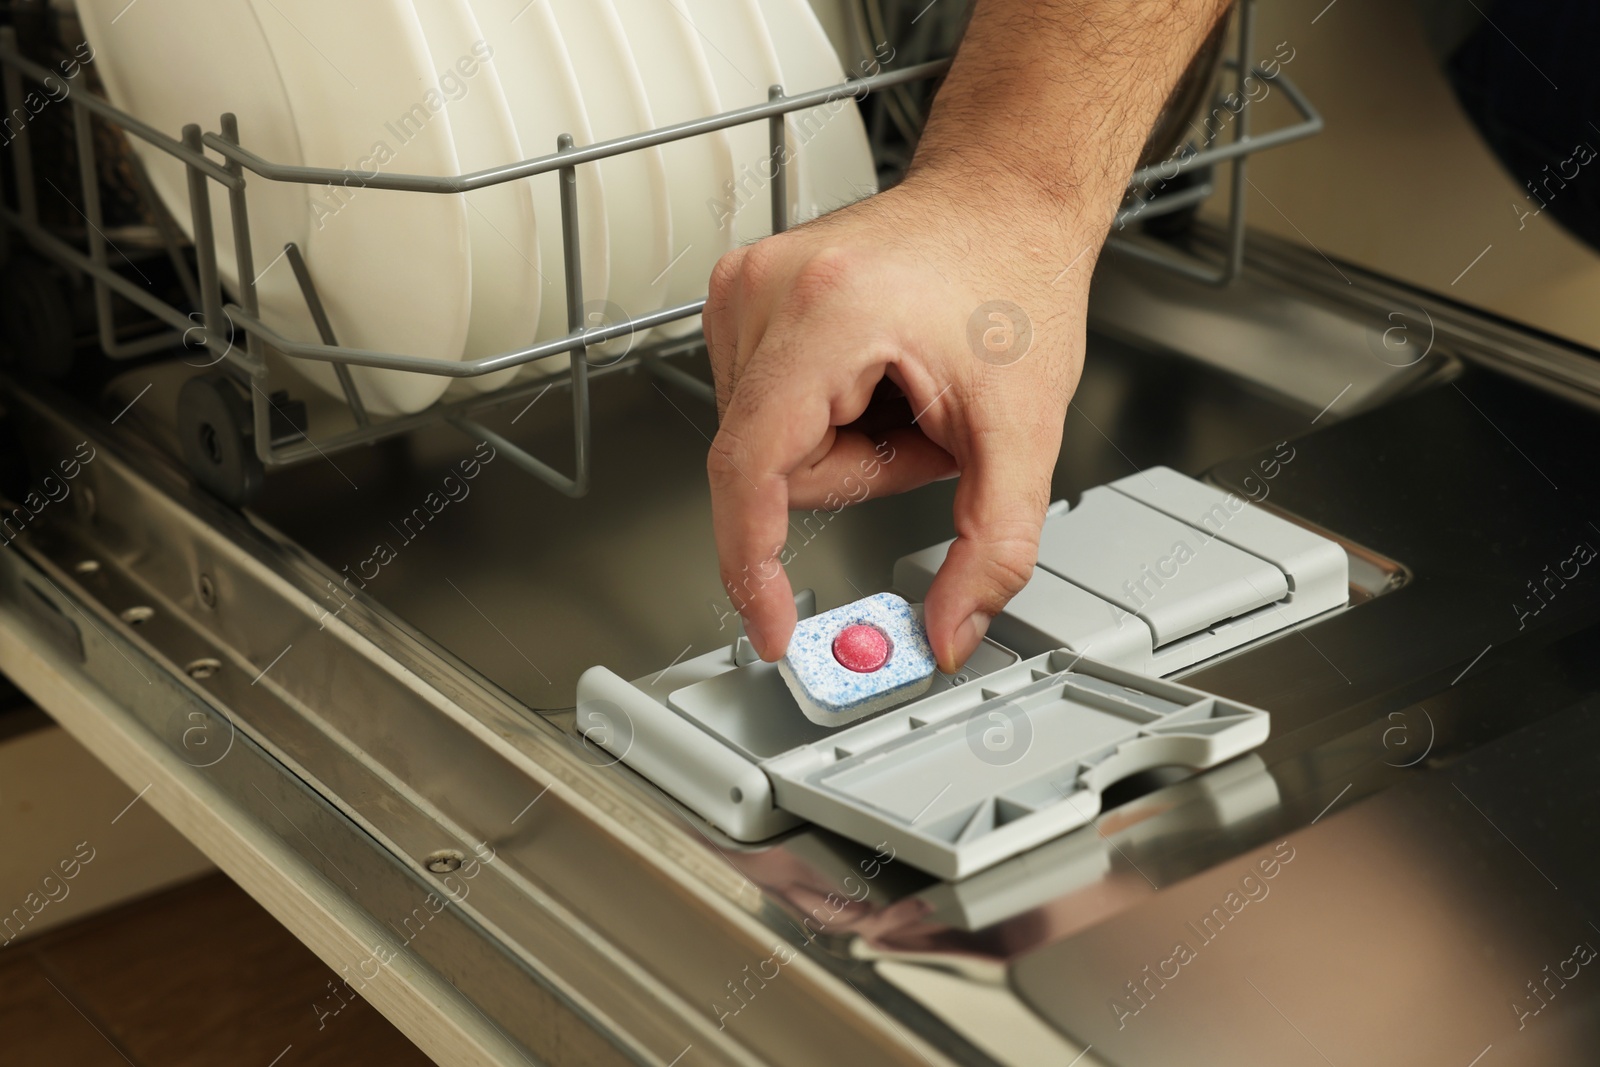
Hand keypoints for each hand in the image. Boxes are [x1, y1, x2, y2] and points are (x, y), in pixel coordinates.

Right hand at [702, 167, 1101, 671]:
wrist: (1004, 202)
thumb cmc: (1014, 281)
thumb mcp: (1024, 432)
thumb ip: (994, 549)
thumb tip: (948, 631)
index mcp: (825, 314)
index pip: (750, 473)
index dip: (753, 565)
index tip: (772, 627)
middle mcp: (764, 291)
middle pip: (772, 468)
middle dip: (858, 471)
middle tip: (927, 423)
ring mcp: (744, 288)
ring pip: (765, 446)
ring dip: (840, 445)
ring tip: (902, 389)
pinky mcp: (741, 297)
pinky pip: (762, 410)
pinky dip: (821, 415)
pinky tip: (872, 375)